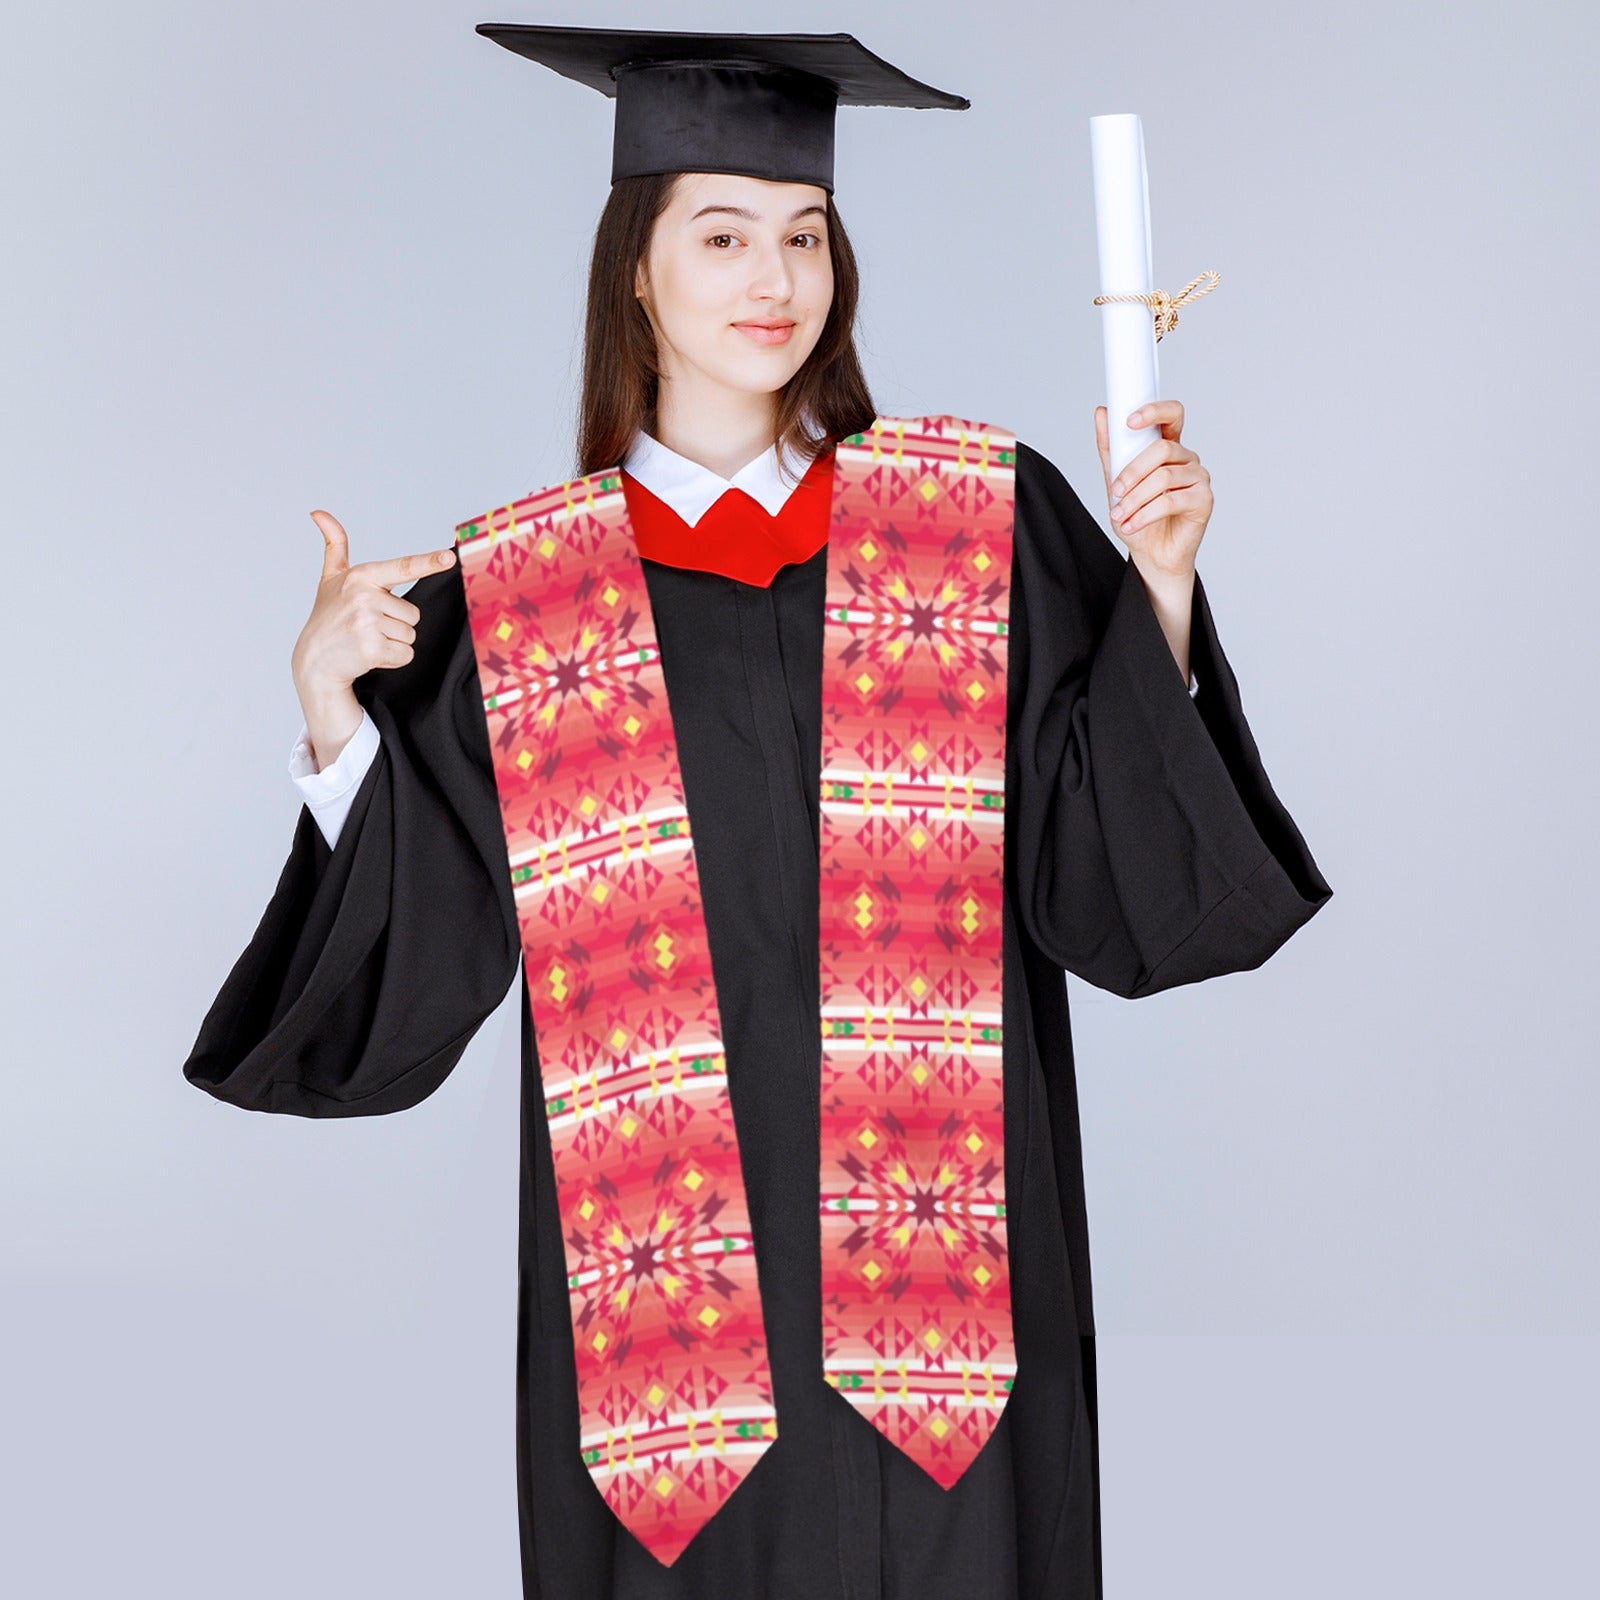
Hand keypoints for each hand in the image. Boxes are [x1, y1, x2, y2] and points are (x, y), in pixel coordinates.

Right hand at [291, 509, 456, 705]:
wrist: (314, 661)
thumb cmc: (328, 618)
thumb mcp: (330, 579)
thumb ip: (334, 546)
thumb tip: (318, 512)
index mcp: (361, 576)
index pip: (403, 568)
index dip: (429, 562)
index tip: (449, 557)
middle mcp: (364, 597)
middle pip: (413, 613)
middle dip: (397, 624)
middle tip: (368, 627)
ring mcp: (368, 623)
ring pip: (410, 634)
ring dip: (394, 642)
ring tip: (367, 640)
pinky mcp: (372, 648)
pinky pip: (406, 654)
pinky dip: (392, 659)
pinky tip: (369, 655)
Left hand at [1093, 399, 1212, 580]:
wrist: (1152, 554)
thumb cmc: (1138, 517)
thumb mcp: (1116, 483)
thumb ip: (1111, 450)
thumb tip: (1102, 413)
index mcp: (1168, 448)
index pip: (1172, 415)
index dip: (1154, 411)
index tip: (1129, 421)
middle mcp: (1186, 459)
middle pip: (1162, 450)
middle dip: (1132, 472)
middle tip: (1116, 491)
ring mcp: (1199, 478)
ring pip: (1164, 477)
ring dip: (1135, 499)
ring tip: (1120, 515)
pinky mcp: (1204, 500)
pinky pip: (1171, 500)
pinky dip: (1145, 514)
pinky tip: (1131, 525)